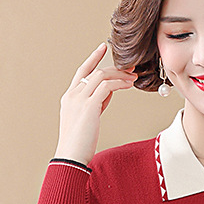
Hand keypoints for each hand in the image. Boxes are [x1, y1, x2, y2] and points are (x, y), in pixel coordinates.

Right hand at [54, 42, 137, 164]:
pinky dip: (119, 84)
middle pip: (95, 72)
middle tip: (130, 68)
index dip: (93, 58)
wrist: (71, 156)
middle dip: (115, 68)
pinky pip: (107, 87)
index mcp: (69, 97)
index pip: (82, 71)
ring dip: (120, 75)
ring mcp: (79, 99)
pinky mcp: (89, 106)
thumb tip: (108, 92)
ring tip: (133, 78)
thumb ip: (95, 103)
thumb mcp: (87, 118)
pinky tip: (128, 85)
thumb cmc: (80, 143)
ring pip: (101, 76)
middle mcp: (73, 94)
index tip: (103, 47)